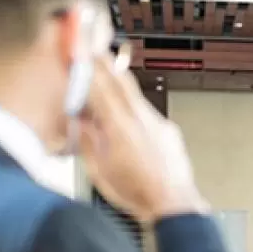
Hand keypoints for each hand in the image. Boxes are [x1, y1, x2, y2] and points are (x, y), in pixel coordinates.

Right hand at [77, 53, 208, 222]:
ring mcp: (157, 123)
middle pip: (120, 81)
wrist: (173, 204)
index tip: (79, 51)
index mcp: (119, 127)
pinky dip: (134, 106)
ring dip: (120, 82)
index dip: (88, 66)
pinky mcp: (168, 131)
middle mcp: (141, 120)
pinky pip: (147, 111)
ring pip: (135, 95)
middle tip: (94, 47)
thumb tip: (80, 120)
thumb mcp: (99, 171)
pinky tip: (128, 114)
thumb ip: (88, 140)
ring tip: (109, 72)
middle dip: (105, 63)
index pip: (99, 87)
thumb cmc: (139, 193)